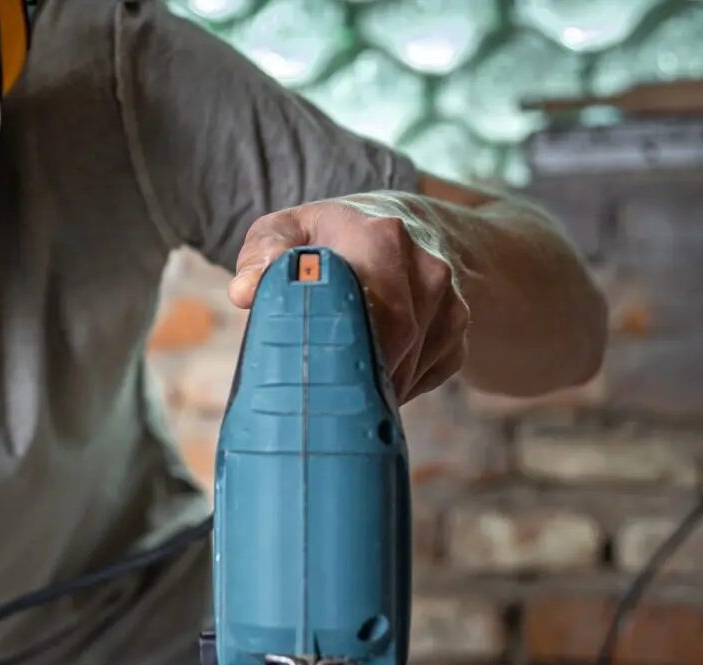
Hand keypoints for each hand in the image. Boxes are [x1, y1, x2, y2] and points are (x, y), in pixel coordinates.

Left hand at [228, 199, 470, 402]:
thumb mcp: (290, 229)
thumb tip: (243, 292)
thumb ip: (263, 254)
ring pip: (408, 370)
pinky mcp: (458, 334)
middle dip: (349, 378)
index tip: (305, 374)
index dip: (332, 347)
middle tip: (311, 400)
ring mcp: (450, 303)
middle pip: (391, 347)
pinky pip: (424, 377)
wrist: (411, 226)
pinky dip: (393, 386)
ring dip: (369, 386)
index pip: (364, 306)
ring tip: (332, 388)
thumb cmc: (333, 236)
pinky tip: (367, 373)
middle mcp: (427, 269)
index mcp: (382, 237)